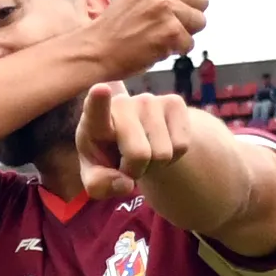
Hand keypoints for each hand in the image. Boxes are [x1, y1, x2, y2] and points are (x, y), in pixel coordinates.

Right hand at [78, 0, 207, 79]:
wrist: (96, 49)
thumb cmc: (119, 25)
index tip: (175, 7)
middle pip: (202, 1)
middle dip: (188, 16)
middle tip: (163, 25)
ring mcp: (165, 7)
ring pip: (199, 23)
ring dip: (183, 34)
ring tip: (159, 35)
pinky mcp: (169, 31)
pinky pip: (189, 44)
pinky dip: (175, 51)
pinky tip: (156, 47)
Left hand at [78, 84, 193, 199]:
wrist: (134, 141)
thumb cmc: (108, 158)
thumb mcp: (96, 177)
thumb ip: (100, 186)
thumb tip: (125, 184)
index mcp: (93, 121)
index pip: (95, 110)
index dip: (98, 101)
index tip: (101, 89)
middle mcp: (121, 104)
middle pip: (139, 154)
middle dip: (136, 170)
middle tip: (128, 165)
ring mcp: (148, 100)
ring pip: (163, 153)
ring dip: (155, 165)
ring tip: (144, 154)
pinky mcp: (174, 102)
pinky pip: (181, 146)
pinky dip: (173, 157)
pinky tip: (159, 146)